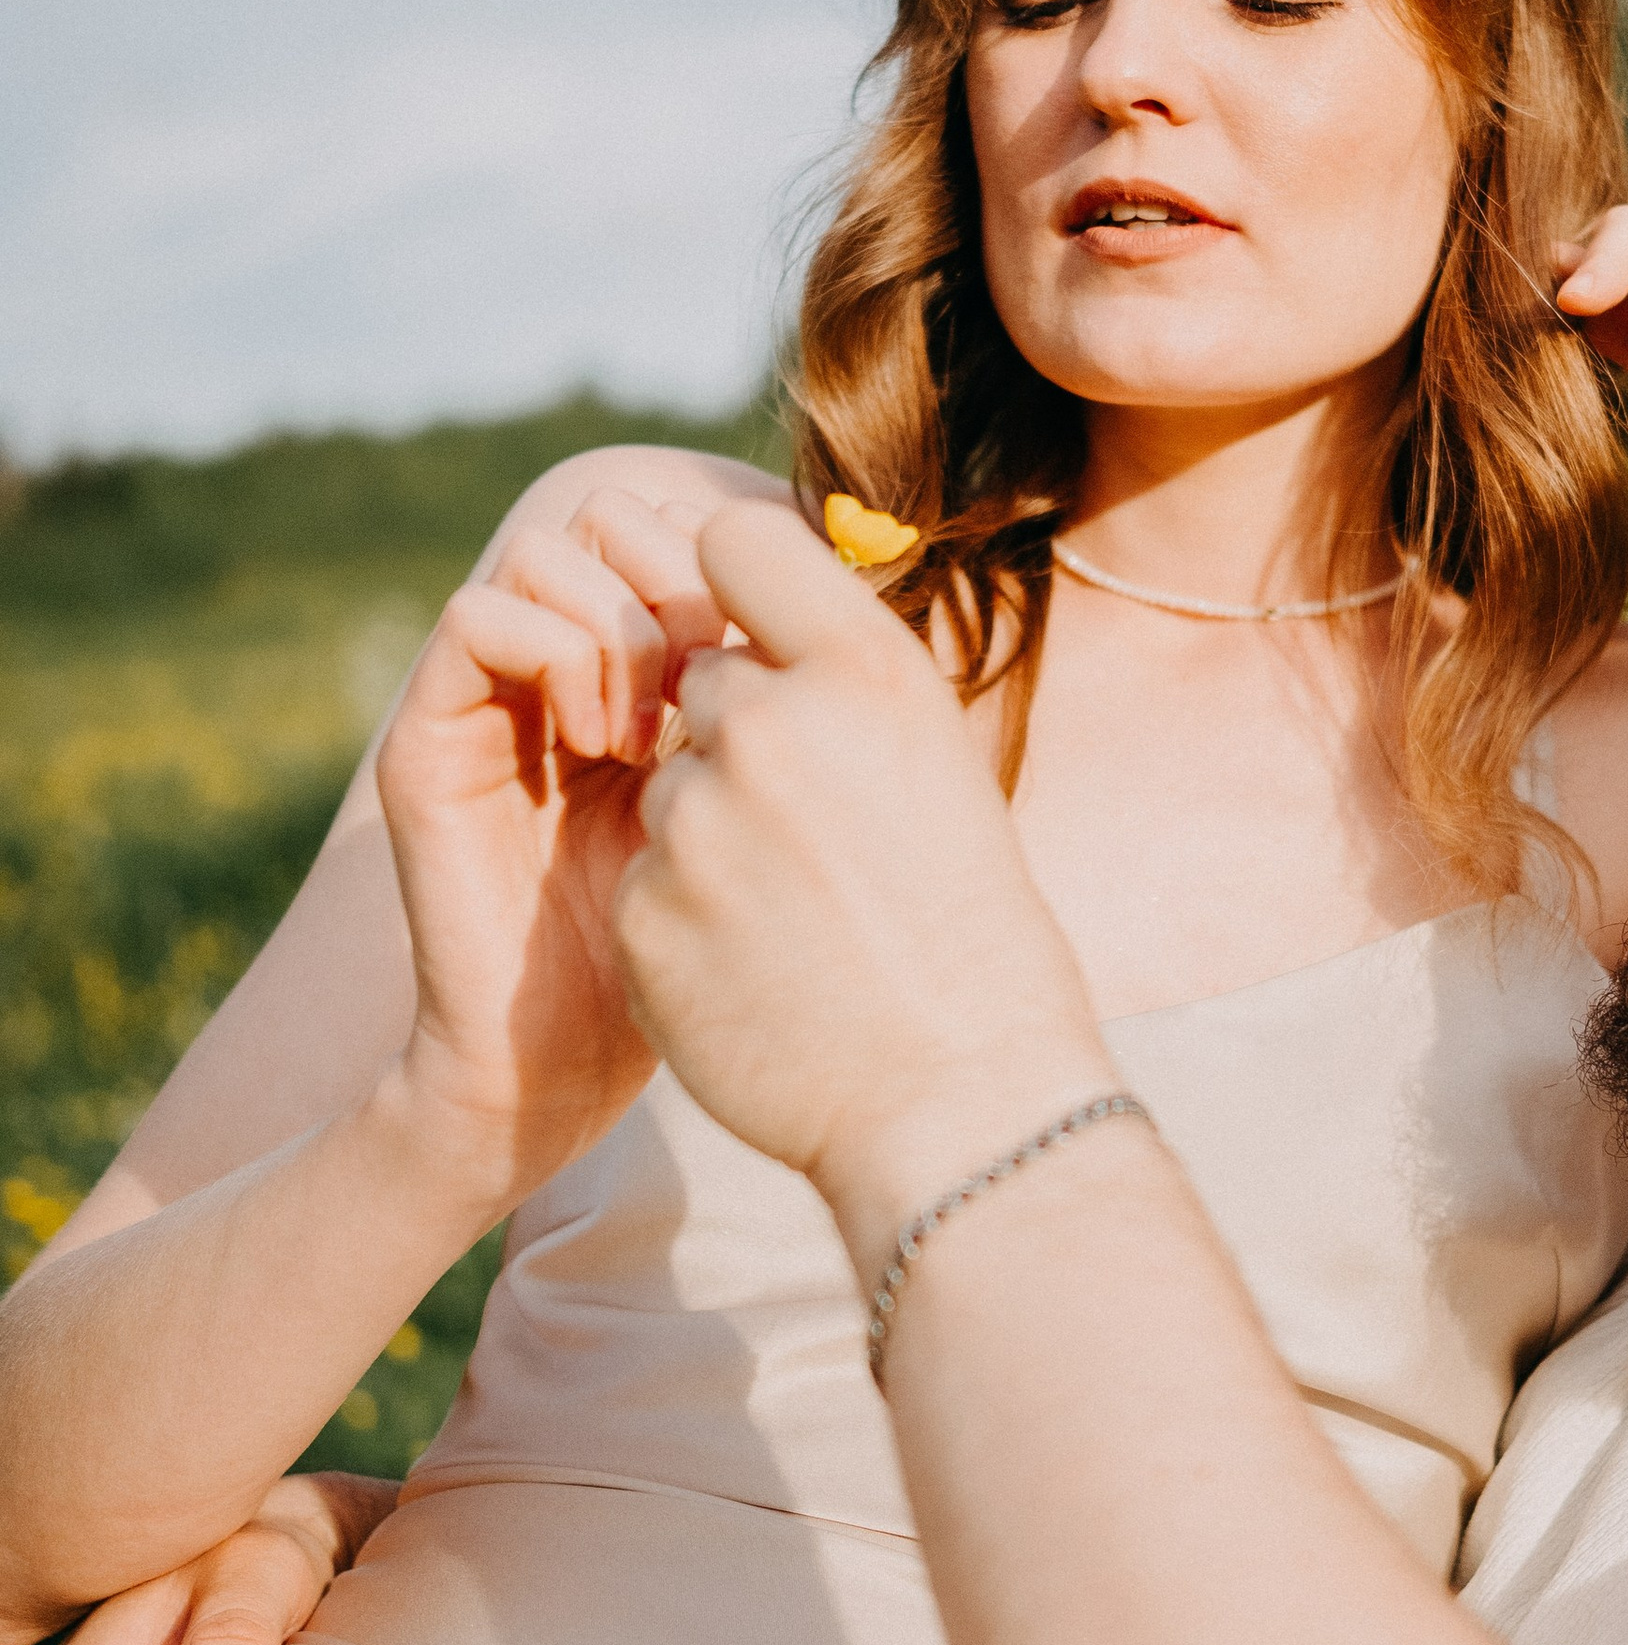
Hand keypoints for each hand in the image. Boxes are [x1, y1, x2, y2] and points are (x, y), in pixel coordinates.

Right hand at [380, 488, 729, 1209]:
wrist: (571, 1071)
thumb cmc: (698, 954)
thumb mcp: (765, 806)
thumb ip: (785, 706)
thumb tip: (860, 597)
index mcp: (637, 669)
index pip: (676, 525)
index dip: (732, 559)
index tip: (783, 653)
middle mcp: (556, 668)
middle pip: (609, 512)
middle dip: (679, 573)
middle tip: (722, 674)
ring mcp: (488, 699)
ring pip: (545, 550)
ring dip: (623, 618)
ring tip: (666, 723)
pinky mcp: (430, 740)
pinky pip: (477, 620)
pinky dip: (556, 655)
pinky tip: (611, 744)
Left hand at [614, 505, 1111, 1277]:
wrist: (958, 1103)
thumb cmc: (970, 932)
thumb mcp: (933, 763)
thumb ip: (837, 684)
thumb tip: (746, 630)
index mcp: (864, 670)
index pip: (734, 541)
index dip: (727, 587)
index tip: (752, 639)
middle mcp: (771, 724)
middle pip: (697, 682)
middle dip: (734, 740)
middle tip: (812, 835)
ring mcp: (696, 820)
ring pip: (666, 788)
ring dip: (710, 837)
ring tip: (797, 919)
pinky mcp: (641, 909)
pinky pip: (643, 878)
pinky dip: (685, 919)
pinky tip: (759, 970)